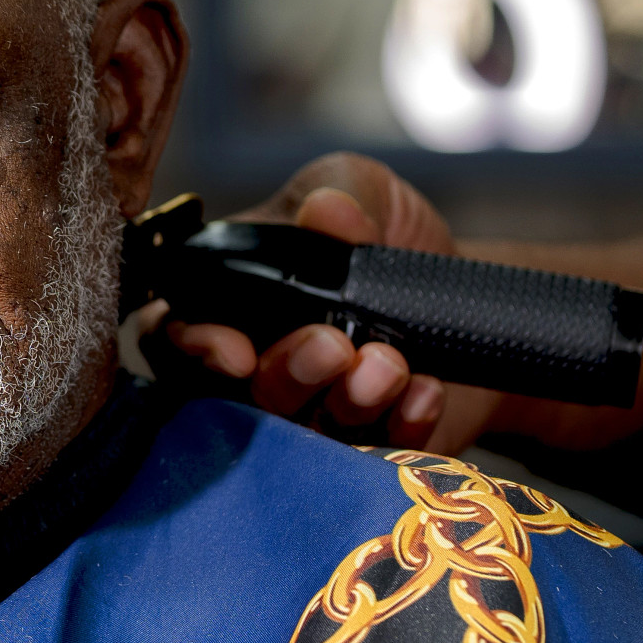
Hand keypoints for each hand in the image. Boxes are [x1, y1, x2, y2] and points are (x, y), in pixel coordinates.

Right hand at [151, 154, 497, 452]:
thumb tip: (325, 210)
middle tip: (331, 344)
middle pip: (239, 398)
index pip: (179, 336)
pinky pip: (374, 453)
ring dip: (345, 401)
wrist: (463, 286)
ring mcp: (313, 414)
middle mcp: (261, 365)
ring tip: (388, 364)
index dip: (195, 348)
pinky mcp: (370, 449)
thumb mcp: (366, 189)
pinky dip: (400, 425)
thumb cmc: (389, 233)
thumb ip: (342, 191)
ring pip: (305, 435)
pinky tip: (425, 390)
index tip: (235, 349)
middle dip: (285, 373)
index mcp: (233, 300)